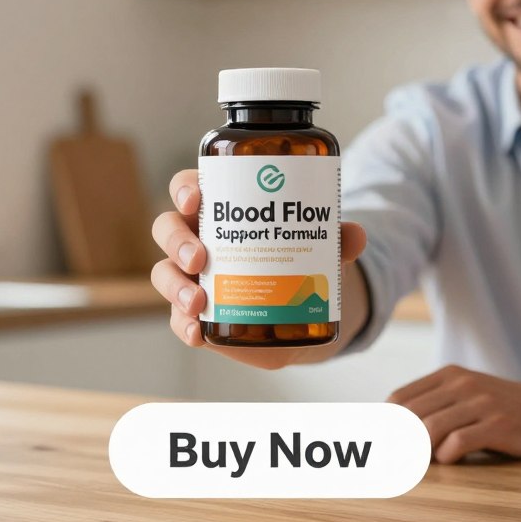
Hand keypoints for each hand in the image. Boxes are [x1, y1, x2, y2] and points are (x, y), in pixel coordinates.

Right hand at [150, 169, 366, 368]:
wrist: (304, 306)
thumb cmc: (299, 256)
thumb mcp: (319, 244)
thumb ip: (336, 239)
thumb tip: (355, 235)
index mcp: (219, 209)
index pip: (189, 189)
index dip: (185, 190)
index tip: (197, 199)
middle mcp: (197, 238)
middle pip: (167, 228)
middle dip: (177, 241)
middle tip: (199, 258)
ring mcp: (193, 278)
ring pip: (165, 274)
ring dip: (175, 287)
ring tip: (198, 302)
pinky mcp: (198, 314)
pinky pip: (178, 318)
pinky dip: (183, 326)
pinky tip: (197, 333)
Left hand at [387, 365, 520, 462]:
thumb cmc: (503, 408)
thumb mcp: (467, 394)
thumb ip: (436, 404)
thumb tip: (393, 430)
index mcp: (449, 375)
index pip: (400, 398)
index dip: (384, 424)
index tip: (381, 445)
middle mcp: (462, 384)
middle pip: (410, 415)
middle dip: (398, 442)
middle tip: (395, 462)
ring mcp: (481, 403)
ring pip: (430, 428)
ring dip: (420, 451)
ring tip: (423, 463)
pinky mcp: (498, 424)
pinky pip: (458, 442)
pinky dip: (447, 455)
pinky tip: (451, 459)